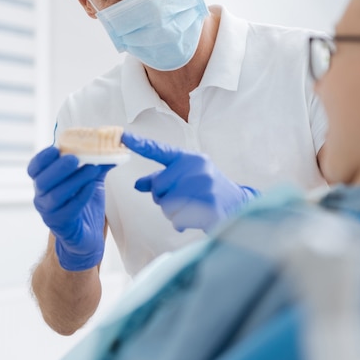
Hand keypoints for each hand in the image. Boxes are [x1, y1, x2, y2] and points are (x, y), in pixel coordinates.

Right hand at [27, 146, 113, 270]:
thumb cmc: (84, 205)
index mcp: (45, 183)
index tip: (56, 148)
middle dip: (58, 168)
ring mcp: (49, 213)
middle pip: (42, 180)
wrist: (87, 237)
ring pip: (56, 195)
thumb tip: (112, 146)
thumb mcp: (89, 180)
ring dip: (74, 180)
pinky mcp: (61, 225)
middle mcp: (42, 197)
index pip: (35, 168)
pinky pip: (69, 209)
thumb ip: (96, 163)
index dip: (43, 157)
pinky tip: (91, 186)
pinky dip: (80, 196)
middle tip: (75, 158)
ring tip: (91, 169)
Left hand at [121, 132, 257, 232]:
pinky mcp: (210, 205)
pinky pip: (179, 219)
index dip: (139, 144)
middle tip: (179, 199)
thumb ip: (161, 180)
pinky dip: (182, 223)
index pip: (159, 151)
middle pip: (158, 187)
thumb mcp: (186, 178)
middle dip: (162, 198)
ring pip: (166, 205)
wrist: (238, 204)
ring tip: (189, 208)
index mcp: (188, 159)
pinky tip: (195, 217)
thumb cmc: (206, 189)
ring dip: (172, 213)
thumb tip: (137, 185)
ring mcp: (205, 186)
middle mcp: (196, 168)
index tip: (122, 135)